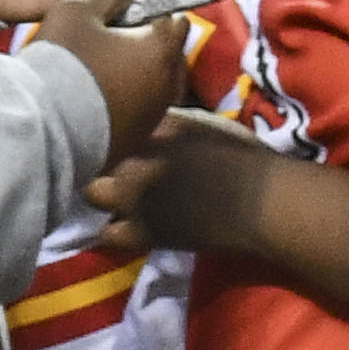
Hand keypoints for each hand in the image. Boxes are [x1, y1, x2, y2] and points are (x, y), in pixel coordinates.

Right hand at [35, 0, 192, 153]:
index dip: (150, 12)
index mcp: (161, 50)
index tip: (120, 17)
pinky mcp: (136, 140)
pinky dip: (124, 103)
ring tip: (95, 74)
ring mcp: (153, 117)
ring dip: (135, 76)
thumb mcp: (77, 10)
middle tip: (105, 44)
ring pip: (154, 85)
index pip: (176, 19)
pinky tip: (92, 101)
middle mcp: (168, 85)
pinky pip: (138, 112)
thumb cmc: (63, 62)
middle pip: (168, 55)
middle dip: (146, 46)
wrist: (44, 128)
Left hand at [85, 104, 284, 259]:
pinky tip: (120, 223)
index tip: (98, 129)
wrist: (260, 201)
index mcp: (146, 130)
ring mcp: (135, 200)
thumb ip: (157, 118)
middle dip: (90, 157)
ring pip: (90, 195)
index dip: (96, 127)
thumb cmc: (236, 155)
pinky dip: (110, 229)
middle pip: (88, 156)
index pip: (99, 123)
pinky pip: (107, 235)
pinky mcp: (144, 234)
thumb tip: (131, 114)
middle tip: (100, 161)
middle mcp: (133, 162)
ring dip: (97, 193)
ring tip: (107, 194)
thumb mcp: (193, 123)